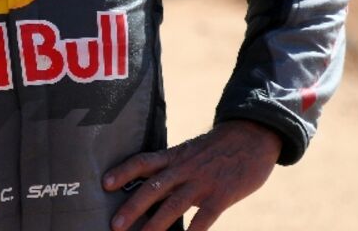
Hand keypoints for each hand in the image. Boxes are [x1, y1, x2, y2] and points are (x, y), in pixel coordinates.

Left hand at [102, 120, 281, 230]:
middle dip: (132, 207)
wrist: (252, 136)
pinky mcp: (223, 195)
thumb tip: (150, 188)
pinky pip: (206, 216)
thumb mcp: (189, 152)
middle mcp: (184, 169)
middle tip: (114, 224)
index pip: (142, 162)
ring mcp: (203, 182)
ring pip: (174, 205)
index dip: (123, 172)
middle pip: (153, 188)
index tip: (104, 183)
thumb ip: (171, 169)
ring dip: (156, 224)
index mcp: (173, 157)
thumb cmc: (216, 148)